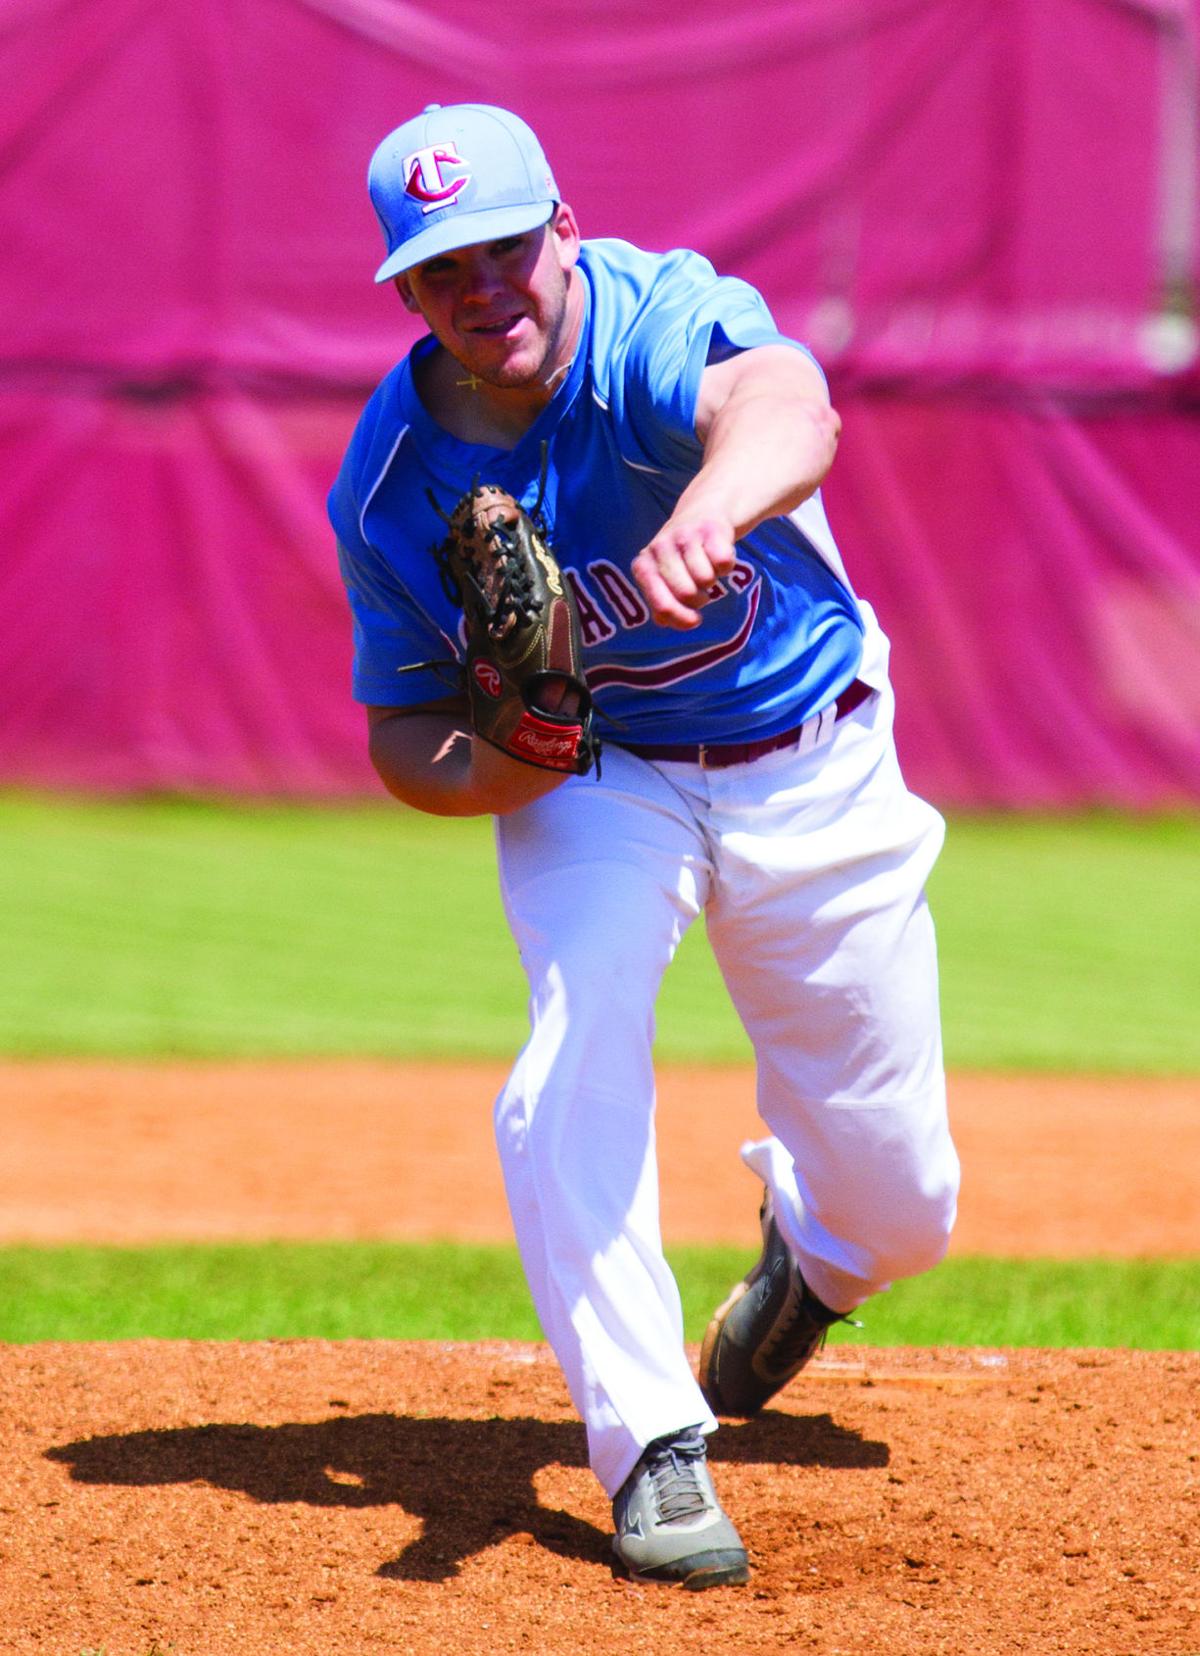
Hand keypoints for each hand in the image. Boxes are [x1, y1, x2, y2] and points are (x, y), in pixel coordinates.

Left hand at [631, 513, 737, 629]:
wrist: (702, 515)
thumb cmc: (680, 560)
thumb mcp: (664, 581)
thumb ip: (663, 606)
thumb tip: (673, 621)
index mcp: (643, 566)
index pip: (662, 605)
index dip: (681, 618)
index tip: (693, 621)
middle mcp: (659, 547)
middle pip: (688, 594)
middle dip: (699, 599)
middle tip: (699, 589)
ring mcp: (684, 536)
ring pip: (706, 580)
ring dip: (712, 581)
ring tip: (705, 569)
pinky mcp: (710, 529)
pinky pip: (724, 563)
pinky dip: (726, 566)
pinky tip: (716, 557)